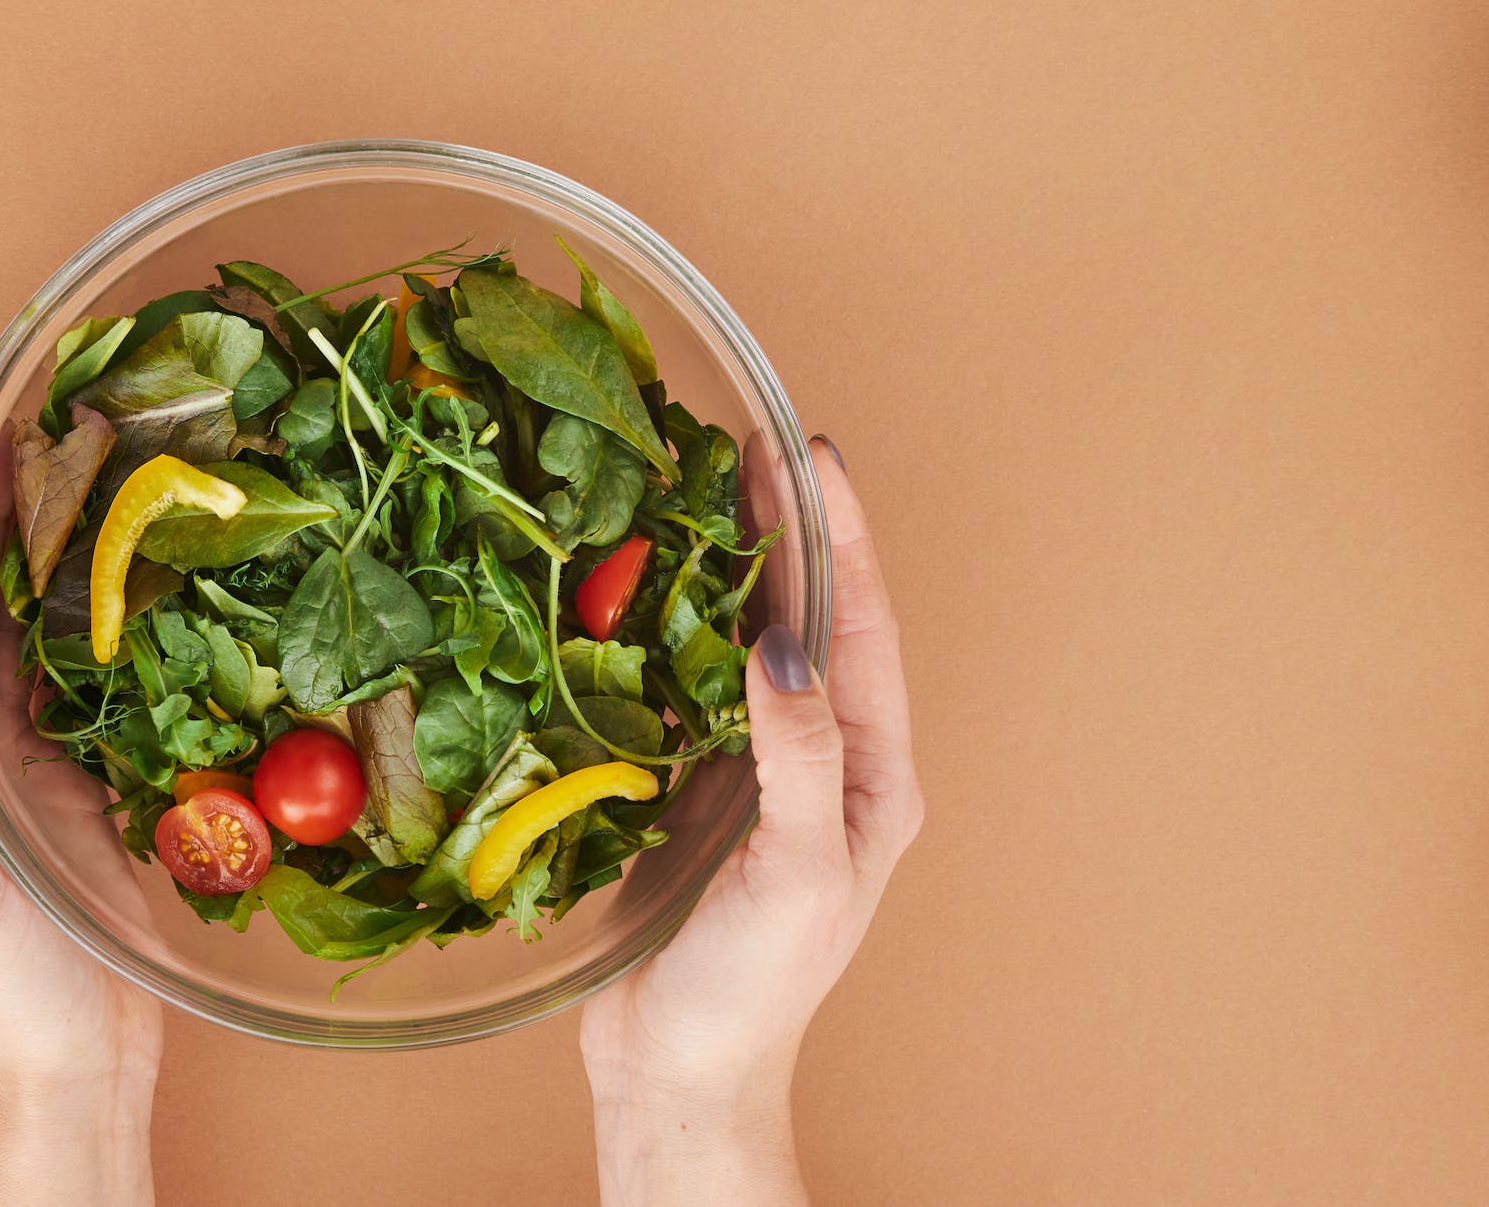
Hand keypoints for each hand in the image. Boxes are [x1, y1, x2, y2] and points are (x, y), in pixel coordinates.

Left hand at [0, 473, 162, 1205]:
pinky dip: (86, 616)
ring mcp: (1, 757)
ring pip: (13, 630)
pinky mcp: (59, 774)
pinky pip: (67, 675)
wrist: (72, 1055)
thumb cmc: (2, 983)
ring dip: (36, 555)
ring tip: (75, 478)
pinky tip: (117, 573)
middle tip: (36, 436)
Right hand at [581, 437, 923, 1204]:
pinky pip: (686, 687)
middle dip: (789, 531)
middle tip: (751, 446)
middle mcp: (821, 759)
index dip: (841, 539)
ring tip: (700, 491)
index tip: (813, 458)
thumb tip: (784, 646)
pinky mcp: (692, 786)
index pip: (860, 630)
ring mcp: (754, 769)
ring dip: (730, 569)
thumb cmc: (756, 990)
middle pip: (810, 619)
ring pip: (748, 643)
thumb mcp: (796, 872)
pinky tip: (644, 587)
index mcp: (870, 775)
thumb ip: (796, 758)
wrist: (680, 1069)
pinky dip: (671, 628)